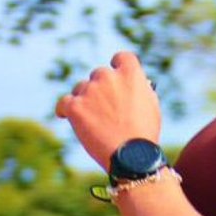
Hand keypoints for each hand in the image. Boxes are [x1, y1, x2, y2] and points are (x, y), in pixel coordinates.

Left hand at [55, 50, 160, 169]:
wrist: (132, 157)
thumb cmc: (144, 136)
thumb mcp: (151, 107)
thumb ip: (140, 90)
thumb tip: (134, 83)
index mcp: (130, 73)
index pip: (121, 58)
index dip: (118, 67)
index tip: (116, 76)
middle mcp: (108, 76)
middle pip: (99, 75)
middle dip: (100, 88)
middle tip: (105, 109)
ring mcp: (90, 90)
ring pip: (81, 88)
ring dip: (85, 100)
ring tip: (94, 123)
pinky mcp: (76, 107)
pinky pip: (64, 103)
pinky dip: (64, 109)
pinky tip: (65, 115)